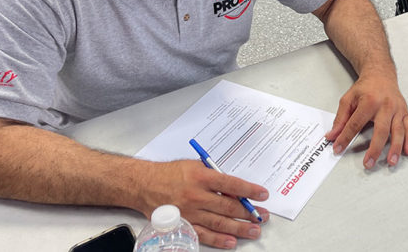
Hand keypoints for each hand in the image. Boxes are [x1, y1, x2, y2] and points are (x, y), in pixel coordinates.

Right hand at [141, 160, 269, 248]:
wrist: (145, 184)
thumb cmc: (171, 173)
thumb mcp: (196, 166)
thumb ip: (215, 176)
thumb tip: (235, 189)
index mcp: (202, 177)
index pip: (232, 185)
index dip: (250, 190)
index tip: (262, 194)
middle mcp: (197, 195)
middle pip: (229, 207)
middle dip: (249, 212)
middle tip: (262, 216)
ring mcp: (190, 212)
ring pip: (220, 223)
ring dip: (240, 228)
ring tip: (254, 230)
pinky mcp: (184, 224)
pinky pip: (204, 234)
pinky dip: (219, 239)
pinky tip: (231, 241)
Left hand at [325, 73, 407, 168]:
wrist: (381, 75)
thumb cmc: (365, 88)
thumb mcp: (348, 99)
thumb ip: (340, 119)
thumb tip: (332, 136)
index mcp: (369, 101)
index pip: (355, 124)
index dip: (345, 138)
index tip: (338, 149)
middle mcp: (385, 106)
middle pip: (381, 130)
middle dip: (374, 149)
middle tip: (368, 163)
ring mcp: (397, 110)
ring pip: (398, 131)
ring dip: (395, 148)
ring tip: (391, 162)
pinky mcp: (405, 112)